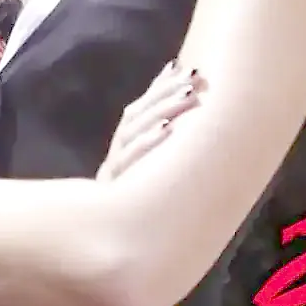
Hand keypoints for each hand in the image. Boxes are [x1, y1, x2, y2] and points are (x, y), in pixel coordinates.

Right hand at [95, 59, 203, 182]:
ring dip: (160, 111)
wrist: (113, 237)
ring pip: (134, 132)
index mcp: (126, 142)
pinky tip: (167, 130)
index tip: (186, 68)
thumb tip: (178, 82)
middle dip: (166, 94)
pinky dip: (147, 142)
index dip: (161, 86)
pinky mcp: (115, 187)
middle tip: (193, 80)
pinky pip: (130, 160)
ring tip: (186, 97)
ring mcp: (116, 168)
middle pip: (137, 115)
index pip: (141, 106)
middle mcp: (119, 151)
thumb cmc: (141, 194)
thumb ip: (159, 126)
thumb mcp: (150, 161)